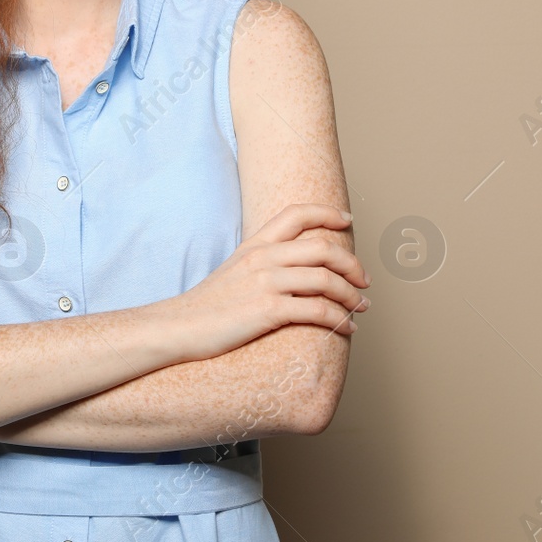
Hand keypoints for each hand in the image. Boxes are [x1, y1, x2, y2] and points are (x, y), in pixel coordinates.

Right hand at [160, 203, 369, 362]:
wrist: (177, 328)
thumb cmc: (206, 307)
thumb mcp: (234, 272)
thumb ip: (261, 263)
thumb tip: (292, 270)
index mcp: (255, 245)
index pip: (296, 213)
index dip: (327, 212)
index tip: (348, 220)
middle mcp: (263, 258)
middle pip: (322, 248)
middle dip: (352, 264)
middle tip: (364, 279)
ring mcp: (265, 283)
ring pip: (326, 280)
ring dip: (352, 295)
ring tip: (362, 307)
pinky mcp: (267, 311)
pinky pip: (317, 311)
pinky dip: (340, 319)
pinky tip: (347, 329)